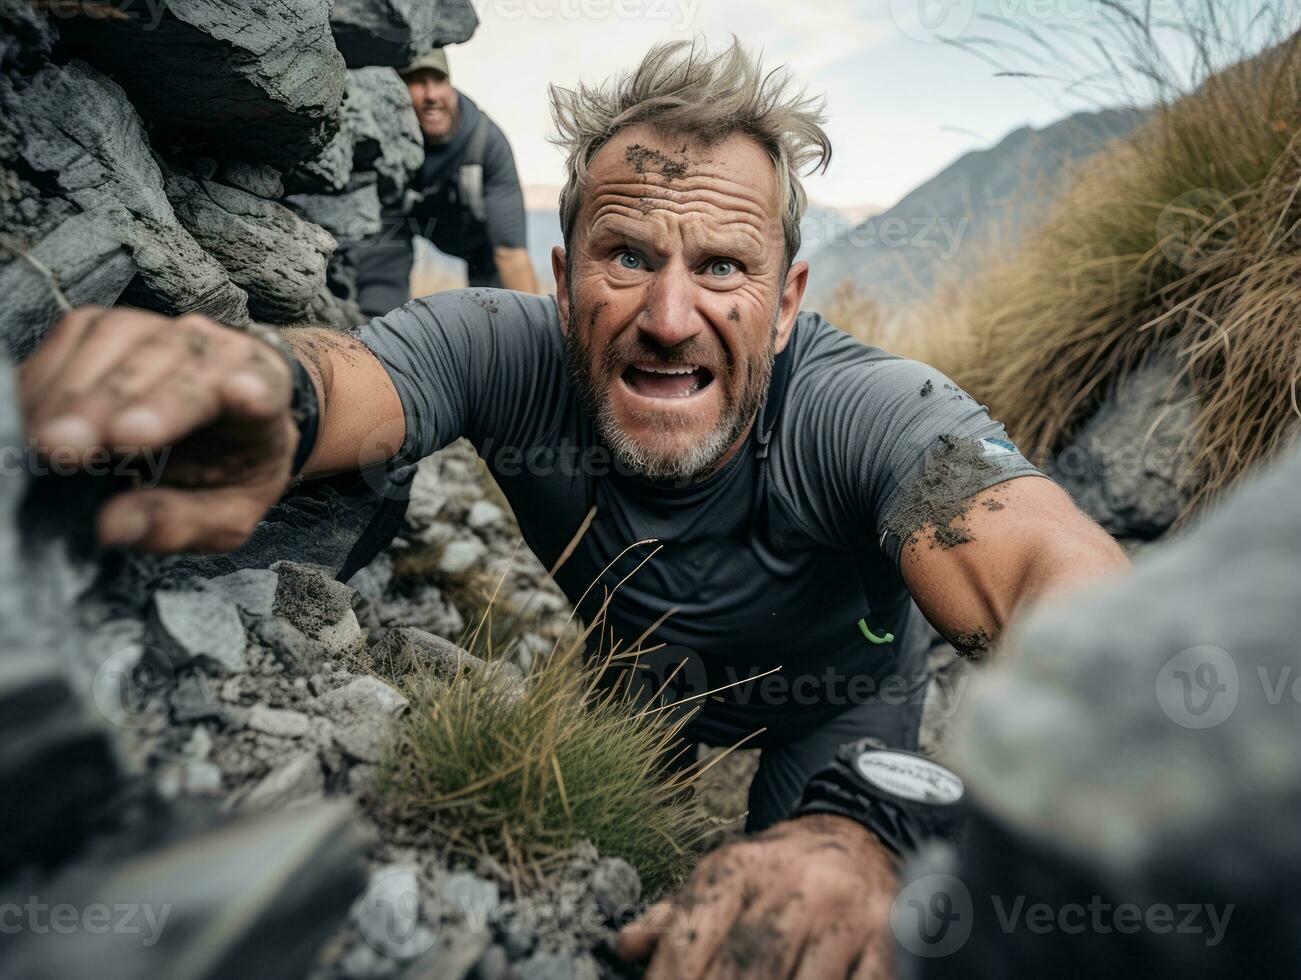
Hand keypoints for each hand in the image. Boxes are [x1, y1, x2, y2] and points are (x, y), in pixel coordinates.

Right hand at [20, 307, 297, 552]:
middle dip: (120, 403)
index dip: (248, 390)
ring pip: (116, 342)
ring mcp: (160, 329)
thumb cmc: (228, 472)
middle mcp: (216, 348)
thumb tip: (112, 525)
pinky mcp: (109, 325)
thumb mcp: (224, 515)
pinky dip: (50, 379)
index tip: (238, 397)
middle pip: (173, 361)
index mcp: (267, 390)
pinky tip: (32, 421)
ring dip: (74, 394)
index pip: (261, 385)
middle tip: (73, 449)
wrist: (218, 428)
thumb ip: (180, 522)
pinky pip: (73, 337)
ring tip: (46, 443)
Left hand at [617, 814, 897, 978]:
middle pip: (743, 972)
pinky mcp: (890, 940)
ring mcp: (844, 915)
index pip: (689, 942)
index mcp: (738, 869)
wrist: (862, 835)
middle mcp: (791, 886)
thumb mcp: (724, 878)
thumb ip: (674, 916)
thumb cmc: (780, 871)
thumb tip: (626, 947)